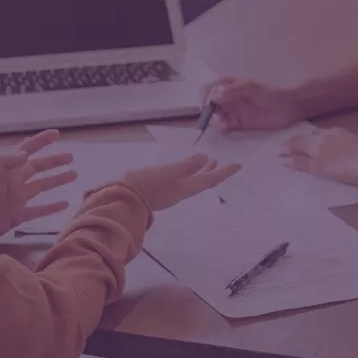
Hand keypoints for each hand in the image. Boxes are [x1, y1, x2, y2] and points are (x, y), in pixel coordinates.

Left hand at [0, 130, 76, 241]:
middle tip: (71, 156)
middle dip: (54, 161)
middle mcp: (15, 181)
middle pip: (38, 167)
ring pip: (42, 186)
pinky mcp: (19, 215)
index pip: (27, 150)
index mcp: (8, 169)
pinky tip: (65, 203)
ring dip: (57, 180)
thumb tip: (26, 153)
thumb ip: (6, 162)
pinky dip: (52, 207)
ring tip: (74, 175)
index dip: (41, 141)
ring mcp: (18, 198)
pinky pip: (39, 210)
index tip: (56, 134)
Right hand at [122, 152, 240, 210]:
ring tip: (209, 162)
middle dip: (214, 172)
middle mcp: (179, 191)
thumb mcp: (165, 174)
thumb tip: (205, 157)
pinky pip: (180, 180)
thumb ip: (184, 167)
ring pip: (191, 181)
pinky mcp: (158, 190)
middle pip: (202, 181)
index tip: (239, 165)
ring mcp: (169, 191)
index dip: (224, 172)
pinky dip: (188, 172)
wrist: (118, 200)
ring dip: (202, 171)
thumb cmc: (142, 186)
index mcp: (184, 187)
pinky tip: (183, 169)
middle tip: (225, 164)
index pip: (209, 179)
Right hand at [200, 76, 302, 130]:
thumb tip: (214, 98)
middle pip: (208, 104)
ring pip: (214, 116)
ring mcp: (231, 111)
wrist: (288, 108)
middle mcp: (227, 97)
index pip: (209, 89)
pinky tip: (225, 127)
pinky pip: (223, 126)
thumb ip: (233, 90)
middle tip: (210, 117)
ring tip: (220, 122)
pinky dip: (220, 127)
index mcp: (228, 84)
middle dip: (206, 110)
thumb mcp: (252, 87)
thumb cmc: (271, 93)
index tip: (206, 105)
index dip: (204, 96)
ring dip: (213, 120)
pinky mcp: (237, 123)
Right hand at [280, 127, 357, 185]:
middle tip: (288, 148)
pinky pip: (329, 134)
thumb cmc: (342, 167)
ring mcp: (338, 133)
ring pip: (318, 133)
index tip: (276, 153)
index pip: (295, 142)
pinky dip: (321, 139)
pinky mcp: (349, 136)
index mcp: (314, 140)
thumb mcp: (318, 168)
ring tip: (304, 144)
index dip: (285, 147)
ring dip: (308, 139)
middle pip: (306, 136)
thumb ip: (301, 163)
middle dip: (295, 141)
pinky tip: (325, 142)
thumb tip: (283, 159)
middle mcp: (323, 133)